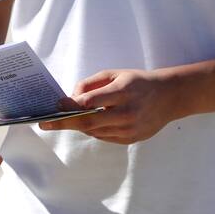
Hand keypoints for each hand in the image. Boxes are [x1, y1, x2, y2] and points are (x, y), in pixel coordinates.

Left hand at [40, 69, 178, 144]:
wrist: (169, 97)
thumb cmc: (138, 82)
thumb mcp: (115, 74)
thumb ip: (92, 84)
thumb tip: (71, 99)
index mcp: (124, 91)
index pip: (91, 102)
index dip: (71, 106)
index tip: (55, 106)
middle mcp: (128, 112)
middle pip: (89, 122)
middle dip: (65, 123)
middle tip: (45, 123)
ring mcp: (130, 129)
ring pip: (95, 131)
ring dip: (79, 125)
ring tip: (67, 119)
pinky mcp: (131, 139)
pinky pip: (104, 137)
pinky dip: (94, 130)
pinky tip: (91, 122)